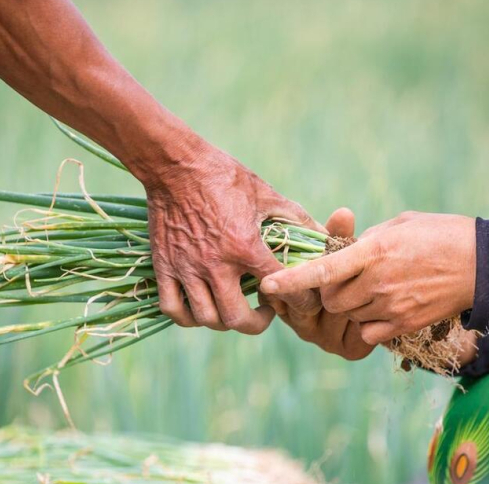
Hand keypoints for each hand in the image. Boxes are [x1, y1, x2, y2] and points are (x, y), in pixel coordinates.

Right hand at [147, 145, 323, 333]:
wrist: (175, 165)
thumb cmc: (223, 176)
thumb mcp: (264, 193)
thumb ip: (295, 217)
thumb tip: (324, 234)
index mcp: (244, 245)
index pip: (280, 286)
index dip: (298, 300)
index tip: (298, 298)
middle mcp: (215, 263)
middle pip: (237, 319)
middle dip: (257, 323)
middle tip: (264, 311)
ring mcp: (186, 267)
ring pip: (205, 318)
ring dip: (223, 320)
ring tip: (232, 307)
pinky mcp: (164, 266)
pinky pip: (172, 307)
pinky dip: (187, 315)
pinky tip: (199, 305)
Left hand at [261, 211, 475, 343]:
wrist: (485, 266)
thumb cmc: (441, 235)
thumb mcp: (400, 224)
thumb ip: (364, 239)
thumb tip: (341, 248)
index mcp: (373, 250)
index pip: (322, 269)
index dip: (291, 279)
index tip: (267, 285)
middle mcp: (377, 281)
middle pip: (329, 297)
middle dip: (328, 290)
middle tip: (346, 277)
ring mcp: (390, 306)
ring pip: (347, 314)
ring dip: (349, 304)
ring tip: (372, 288)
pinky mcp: (403, 325)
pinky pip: (367, 332)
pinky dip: (366, 323)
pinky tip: (381, 307)